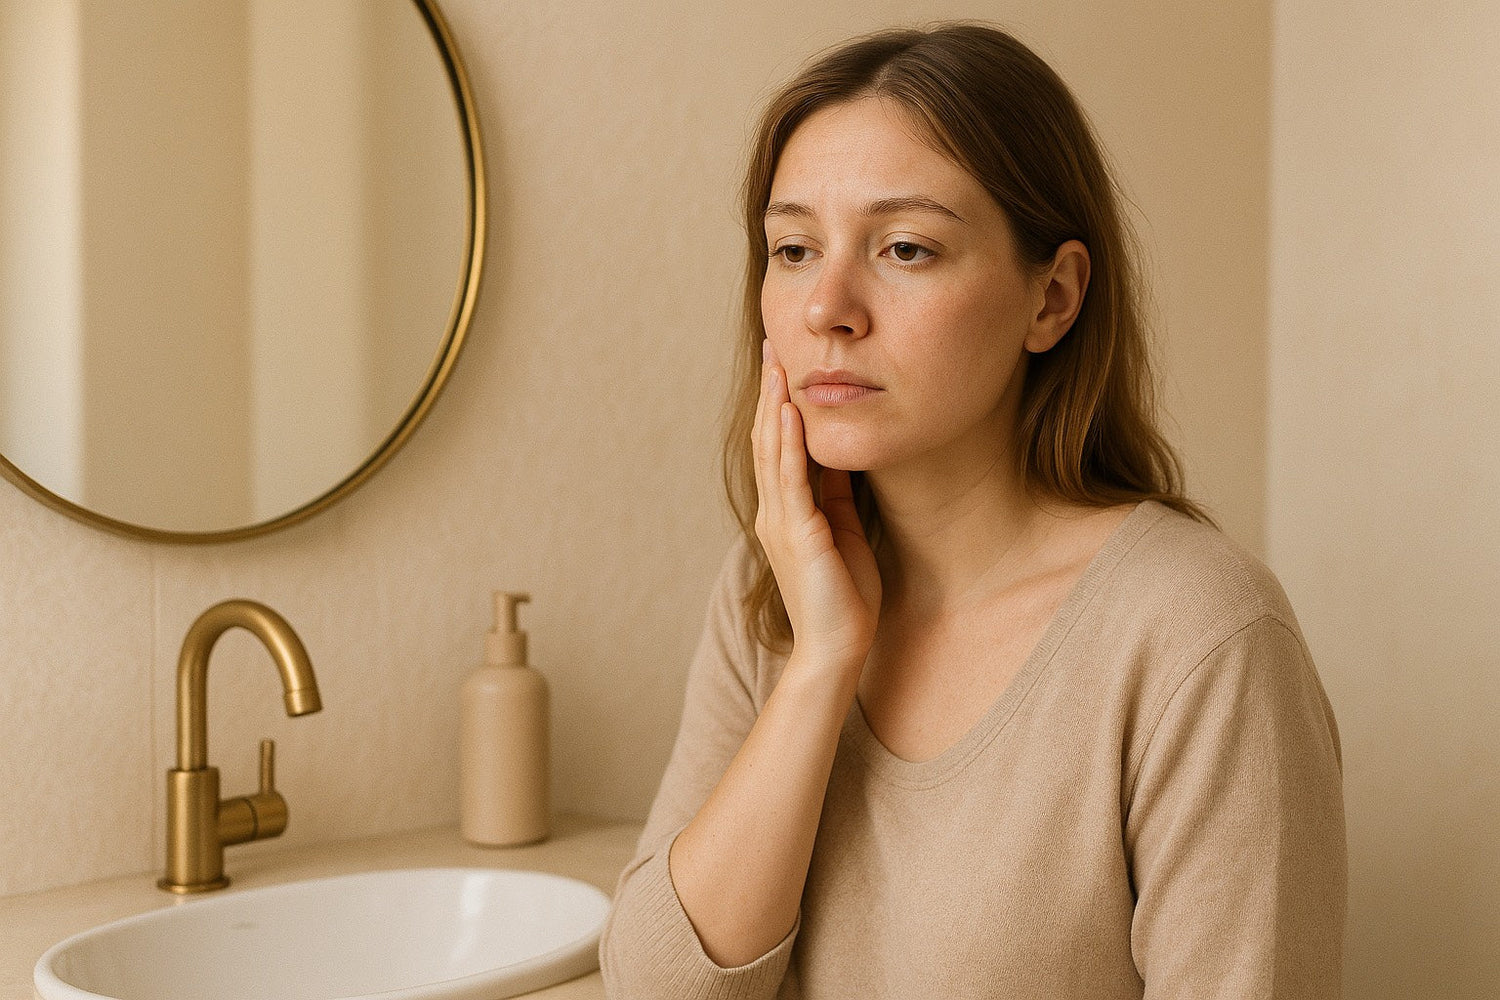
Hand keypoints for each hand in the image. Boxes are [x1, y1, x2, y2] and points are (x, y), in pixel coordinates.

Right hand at [753, 340, 881, 670]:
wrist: (836, 648)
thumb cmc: (843, 597)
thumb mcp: (841, 532)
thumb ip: (834, 495)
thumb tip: (839, 456)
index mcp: (785, 513)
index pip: (777, 448)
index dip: (778, 405)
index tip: (783, 366)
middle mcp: (775, 513)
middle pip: (768, 441)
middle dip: (771, 393)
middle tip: (774, 347)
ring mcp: (782, 523)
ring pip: (773, 453)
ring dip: (775, 407)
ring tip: (778, 366)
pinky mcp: (799, 535)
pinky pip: (791, 481)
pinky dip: (790, 445)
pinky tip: (790, 414)